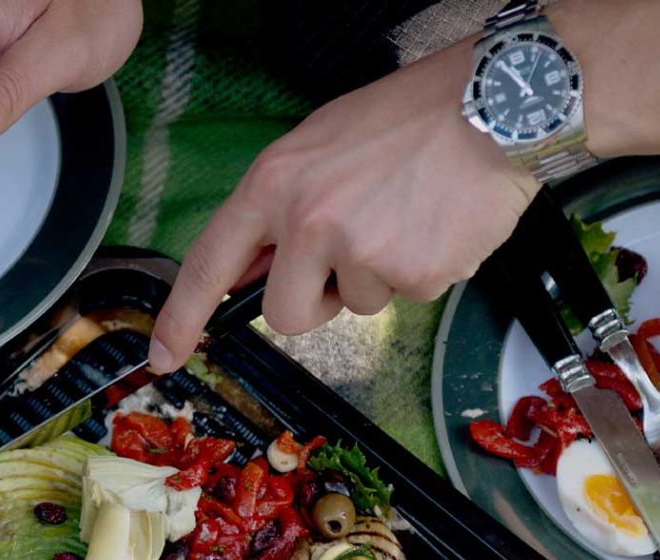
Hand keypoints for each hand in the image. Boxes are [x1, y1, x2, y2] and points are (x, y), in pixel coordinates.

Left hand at [150, 41, 539, 372]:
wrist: (496, 103)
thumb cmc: (405, 121)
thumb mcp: (318, 148)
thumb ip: (279, 211)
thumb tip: (249, 270)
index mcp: (275, 184)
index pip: (210, 263)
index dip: (182, 317)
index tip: (163, 356)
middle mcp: (309, 221)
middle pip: (285, 315)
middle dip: (315, 302)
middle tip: (350, 256)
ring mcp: (361, 252)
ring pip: (354, 306)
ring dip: (377, 277)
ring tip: (406, 216)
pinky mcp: (413, 276)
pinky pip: (405, 297)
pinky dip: (421, 271)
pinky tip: (436, 225)